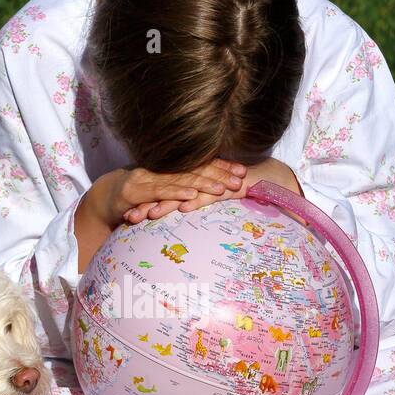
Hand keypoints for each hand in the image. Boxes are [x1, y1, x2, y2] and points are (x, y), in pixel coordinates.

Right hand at [84, 160, 245, 228]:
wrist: (102, 200)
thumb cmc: (136, 198)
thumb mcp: (162, 192)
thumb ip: (182, 189)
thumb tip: (209, 190)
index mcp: (169, 167)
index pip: (200, 163)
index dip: (221, 166)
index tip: (242, 170)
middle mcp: (159, 168)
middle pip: (194, 169)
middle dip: (219, 174)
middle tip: (241, 180)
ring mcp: (146, 177)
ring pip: (180, 179)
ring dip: (203, 183)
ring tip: (223, 188)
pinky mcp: (135, 191)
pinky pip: (160, 191)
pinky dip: (177, 193)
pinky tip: (192, 195)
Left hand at [124, 157, 301, 221]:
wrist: (267, 177)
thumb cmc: (239, 189)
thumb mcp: (212, 197)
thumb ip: (196, 201)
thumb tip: (178, 211)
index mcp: (192, 181)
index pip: (164, 191)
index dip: (146, 202)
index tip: (128, 214)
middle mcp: (198, 179)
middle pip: (168, 192)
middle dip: (147, 204)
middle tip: (128, 217)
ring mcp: (212, 182)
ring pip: (184, 193)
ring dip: (165, 205)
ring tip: (148, 215)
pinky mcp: (227, 187)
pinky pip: (210, 195)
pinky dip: (197, 200)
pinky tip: (183, 209)